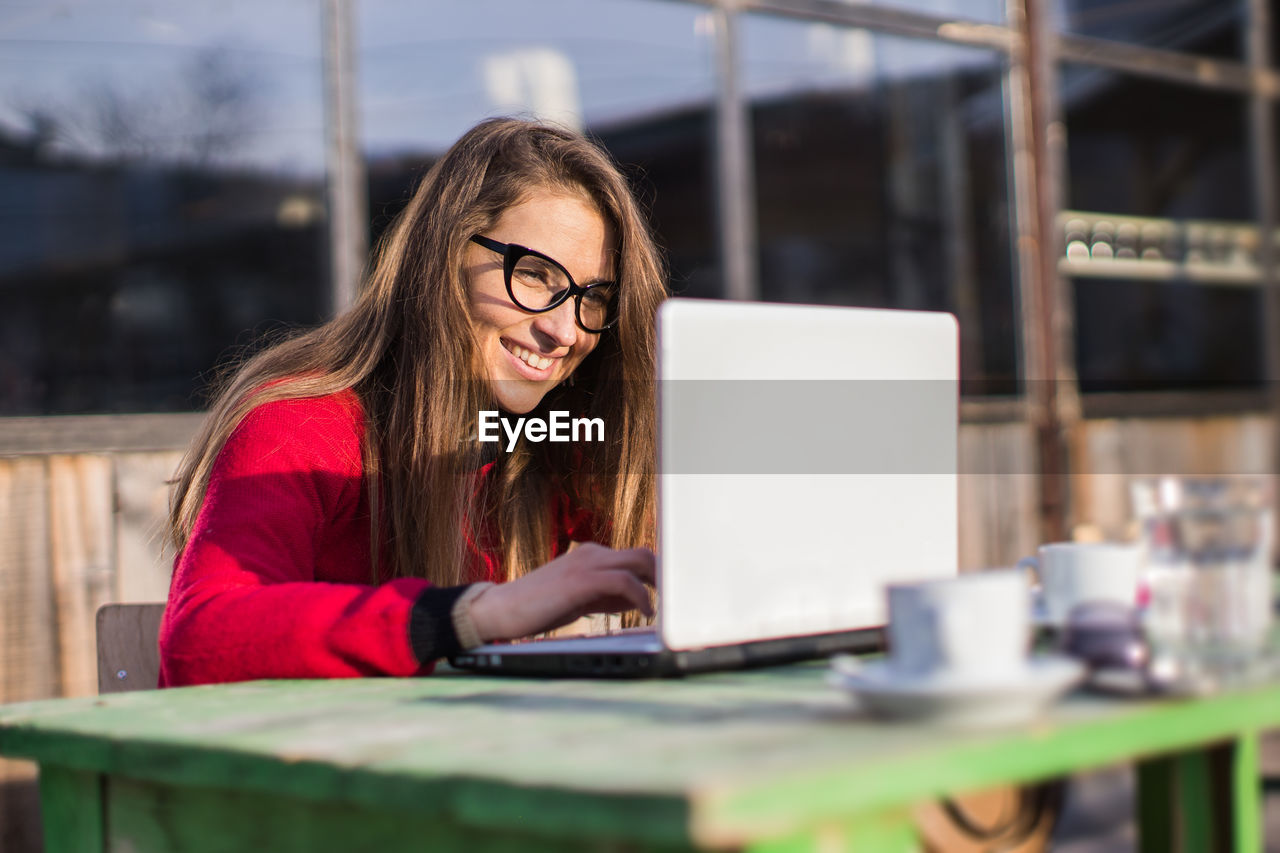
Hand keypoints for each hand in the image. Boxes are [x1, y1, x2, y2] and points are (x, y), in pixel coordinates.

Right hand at [467, 543, 655, 642]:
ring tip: (659, 609)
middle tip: (670, 602)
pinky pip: (624, 581)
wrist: (501, 610)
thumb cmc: (538, 607)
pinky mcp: (581, 580)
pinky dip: (641, 596)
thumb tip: (635, 599)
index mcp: (590, 555)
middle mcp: (591, 553)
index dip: (656, 573)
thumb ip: (606, 597)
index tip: (667, 593)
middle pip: (644, 553)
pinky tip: (645, 612)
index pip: (635, 556)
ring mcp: (586, 564)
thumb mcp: (579, 599)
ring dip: (657, 585)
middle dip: (662, 576)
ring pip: (639, 561)